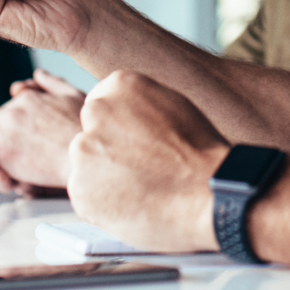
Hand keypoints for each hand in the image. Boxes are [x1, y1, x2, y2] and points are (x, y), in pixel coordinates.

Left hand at [0, 70, 83, 193]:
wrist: (88, 155)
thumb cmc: (87, 130)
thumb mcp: (73, 97)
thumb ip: (53, 83)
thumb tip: (37, 73)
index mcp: (31, 98)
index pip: (8, 104)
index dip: (1, 116)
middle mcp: (15, 110)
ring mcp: (8, 130)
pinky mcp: (3, 150)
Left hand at [67, 71, 228, 253]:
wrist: (209, 193)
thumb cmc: (201, 154)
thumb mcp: (173, 106)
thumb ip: (140, 107)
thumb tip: (127, 117)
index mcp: (119, 85)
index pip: (103, 105)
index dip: (120, 130)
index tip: (135, 144)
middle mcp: (96, 112)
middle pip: (91, 133)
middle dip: (108, 151)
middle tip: (138, 169)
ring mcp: (85, 150)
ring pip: (87, 165)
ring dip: (104, 178)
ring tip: (140, 188)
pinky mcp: (80, 188)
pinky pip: (86, 195)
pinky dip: (103, 204)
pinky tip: (132, 203)